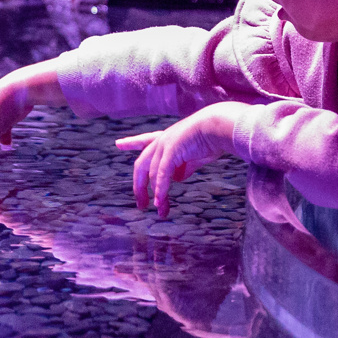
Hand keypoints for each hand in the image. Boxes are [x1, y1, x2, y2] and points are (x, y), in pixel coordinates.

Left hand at [115, 104, 238, 217]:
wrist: (219, 127)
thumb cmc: (211, 139)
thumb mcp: (195, 156)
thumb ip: (184, 167)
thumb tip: (176, 179)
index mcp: (167, 138)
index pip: (144, 140)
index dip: (131, 142)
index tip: (118, 144)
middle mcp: (162, 140)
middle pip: (141, 165)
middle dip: (138, 186)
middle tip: (141, 205)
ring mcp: (165, 144)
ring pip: (152, 173)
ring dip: (156, 194)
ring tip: (159, 210)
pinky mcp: (171, 149)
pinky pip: (162, 173)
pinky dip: (161, 188)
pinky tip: (160, 201)